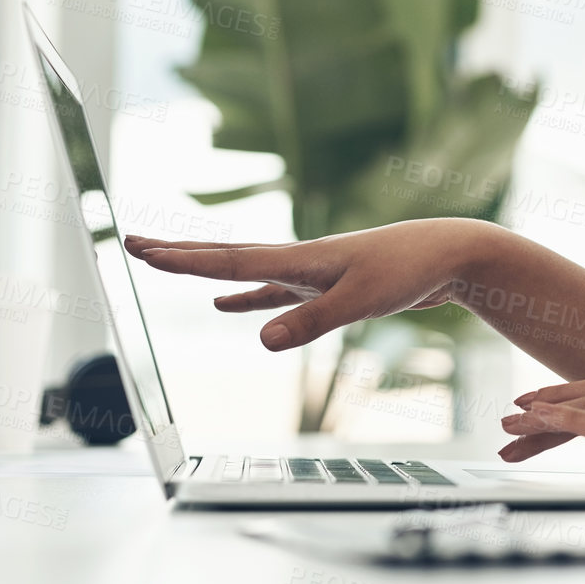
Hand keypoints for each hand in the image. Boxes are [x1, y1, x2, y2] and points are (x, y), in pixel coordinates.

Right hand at [123, 218, 497, 351]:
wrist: (451, 252)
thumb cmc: (410, 269)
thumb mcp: (362, 300)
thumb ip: (311, 322)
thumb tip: (258, 340)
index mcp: (299, 259)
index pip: (227, 261)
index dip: (181, 260)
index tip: (137, 249)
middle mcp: (297, 260)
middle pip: (225, 257)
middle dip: (179, 254)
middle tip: (133, 244)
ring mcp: (311, 272)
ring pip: (245, 273)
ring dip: (206, 271)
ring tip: (168, 265)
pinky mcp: (329, 286)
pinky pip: (275, 294)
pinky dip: (248, 301)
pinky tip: (230, 311)